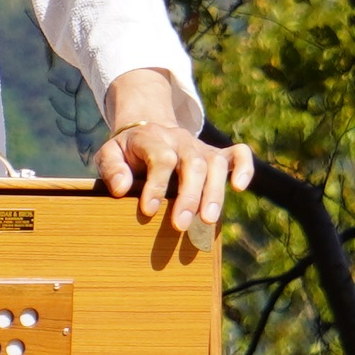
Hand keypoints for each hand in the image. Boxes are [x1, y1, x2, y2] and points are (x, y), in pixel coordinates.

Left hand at [94, 67, 245, 236]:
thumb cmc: (127, 151)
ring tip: (208, 220)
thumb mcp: (109, 154)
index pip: (161, 158)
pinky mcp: (217, 154)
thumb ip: (112, 169)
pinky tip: (238, 187)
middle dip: (188, 196)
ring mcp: (201, 147)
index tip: (148, 211)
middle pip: (192, 164)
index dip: (156, 185)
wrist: (148, 129)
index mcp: (153, 139)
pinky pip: (238, 154)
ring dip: (214, 192)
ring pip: (216, 164)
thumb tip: (122, 190)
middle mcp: (181, 140)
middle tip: (181, 225)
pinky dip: (244, 168)